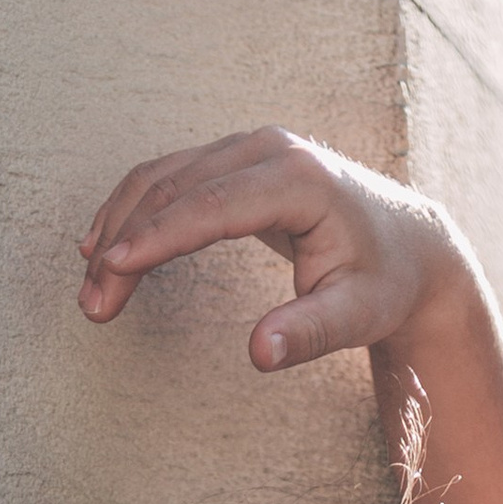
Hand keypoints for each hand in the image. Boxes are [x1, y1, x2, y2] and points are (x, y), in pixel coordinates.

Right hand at [78, 128, 467, 376]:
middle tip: (92, 304)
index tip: (112, 269)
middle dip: (127, 245)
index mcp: (298, 179)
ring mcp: (249, 148)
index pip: (211, 206)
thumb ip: (310, 332)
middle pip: (176, 191)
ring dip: (120, 229)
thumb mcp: (359, 315)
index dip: (157, 237)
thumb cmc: (385, 282)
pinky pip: (171, 178)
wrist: (409, 244)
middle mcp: (268, 150)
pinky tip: (106, 248)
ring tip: (93, 287)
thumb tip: (258, 355)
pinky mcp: (236, 159)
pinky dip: (134, 211)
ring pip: (164, 179)